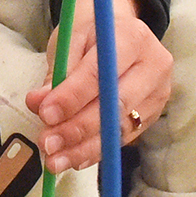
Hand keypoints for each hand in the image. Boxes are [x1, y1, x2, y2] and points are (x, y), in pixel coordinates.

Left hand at [26, 0, 173, 171]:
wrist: (118, 36)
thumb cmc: (91, 35)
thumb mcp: (71, 41)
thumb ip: (57, 73)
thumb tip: (38, 104)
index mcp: (133, 37)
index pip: (101, 72)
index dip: (72, 96)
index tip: (45, 114)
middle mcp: (154, 67)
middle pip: (115, 105)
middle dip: (77, 129)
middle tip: (47, 143)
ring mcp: (157, 94)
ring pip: (119, 128)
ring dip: (83, 148)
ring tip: (54, 160)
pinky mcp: (152, 116)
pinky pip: (122, 139)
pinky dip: (94, 151)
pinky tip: (73, 159)